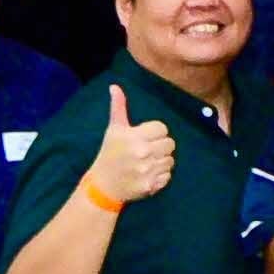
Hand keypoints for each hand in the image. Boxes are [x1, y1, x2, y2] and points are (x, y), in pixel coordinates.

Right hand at [84, 86, 176, 207]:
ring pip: (170, 160)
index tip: (143, 137)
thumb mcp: (113, 130)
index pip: (162, 128)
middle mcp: (143, 153)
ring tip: (146, 162)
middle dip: (160, 145)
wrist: (103, 186)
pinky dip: (160, 175)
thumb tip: (114, 86)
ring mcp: (148, 171)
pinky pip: (168, 175)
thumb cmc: (109, 154)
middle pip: (170, 143)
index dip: (154, 132)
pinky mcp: (152, 185)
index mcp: (134, 137)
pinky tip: (147, 174)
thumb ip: (118, 107)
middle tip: (146, 150)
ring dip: (161, 160)